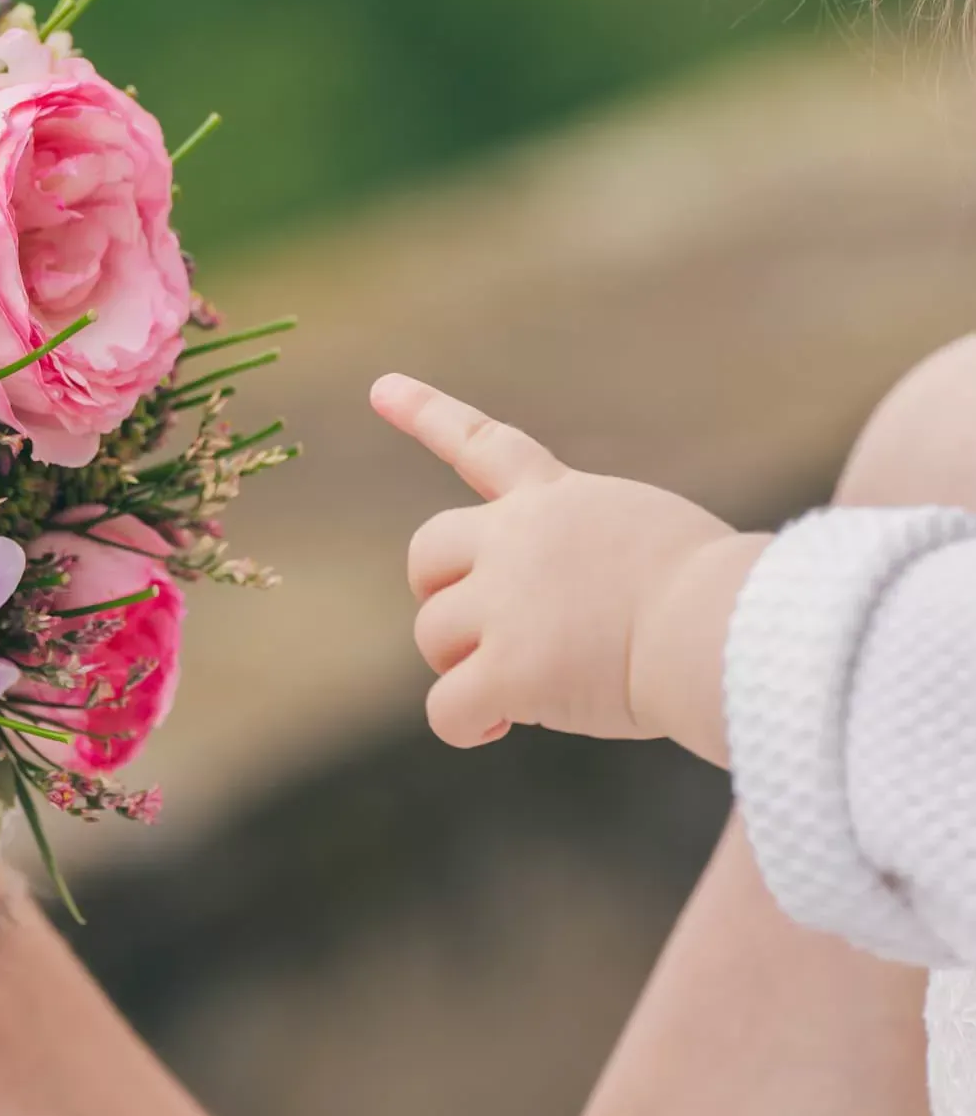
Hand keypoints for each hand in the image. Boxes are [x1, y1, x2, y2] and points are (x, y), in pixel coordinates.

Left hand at [370, 374, 763, 763]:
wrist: (734, 629)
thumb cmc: (732, 597)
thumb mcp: (654, 541)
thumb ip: (594, 557)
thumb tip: (573, 619)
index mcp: (559, 500)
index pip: (484, 445)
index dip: (428, 413)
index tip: (381, 389)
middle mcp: (517, 540)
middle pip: (427, 553)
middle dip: (439, 593)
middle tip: (479, 633)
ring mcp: (505, 603)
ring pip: (434, 636)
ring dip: (465, 665)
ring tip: (528, 685)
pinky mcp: (508, 669)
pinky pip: (447, 708)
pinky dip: (464, 725)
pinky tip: (497, 727)